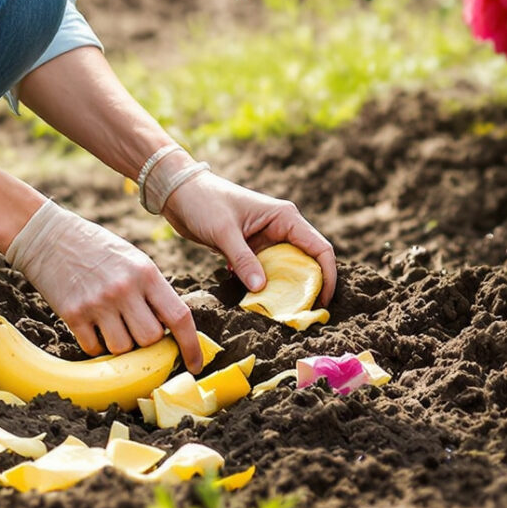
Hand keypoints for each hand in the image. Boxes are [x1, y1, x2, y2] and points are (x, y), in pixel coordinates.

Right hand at [5, 199, 204, 370]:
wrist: (48, 237)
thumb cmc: (96, 248)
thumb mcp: (133, 260)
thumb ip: (152, 291)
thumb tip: (170, 330)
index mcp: (145, 272)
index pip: (179, 316)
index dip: (191, 346)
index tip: (195, 364)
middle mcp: (124, 289)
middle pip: (151, 339)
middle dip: (147, 341)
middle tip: (136, 327)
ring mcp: (98, 303)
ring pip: (123, 348)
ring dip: (121, 344)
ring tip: (111, 322)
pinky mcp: (73, 314)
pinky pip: (95, 348)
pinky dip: (96, 344)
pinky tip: (91, 325)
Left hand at [158, 172, 336, 307]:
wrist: (178, 192)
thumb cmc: (204, 202)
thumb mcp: (224, 232)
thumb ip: (243, 260)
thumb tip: (261, 289)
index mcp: (285, 217)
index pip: (320, 248)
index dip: (327, 275)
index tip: (323, 301)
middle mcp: (281, 228)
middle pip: (308, 262)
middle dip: (308, 287)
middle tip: (304, 314)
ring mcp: (267, 240)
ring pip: (287, 270)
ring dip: (286, 290)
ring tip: (283, 314)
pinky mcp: (251, 250)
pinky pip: (267, 273)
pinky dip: (266, 287)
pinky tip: (259, 303)